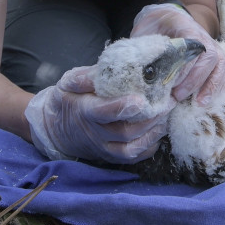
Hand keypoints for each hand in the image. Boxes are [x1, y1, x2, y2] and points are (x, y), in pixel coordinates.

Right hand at [24, 66, 172, 163]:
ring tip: (167, 114)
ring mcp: (104, 148)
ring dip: (153, 132)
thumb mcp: (68, 83)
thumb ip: (83, 77)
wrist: (57, 129)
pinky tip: (160, 130)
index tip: (140, 100)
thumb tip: (104, 67)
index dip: (121, 107)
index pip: (103, 112)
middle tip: (168, 102)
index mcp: (85, 111)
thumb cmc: (68, 100)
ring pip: (132, 147)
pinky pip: (134, 157)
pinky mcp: (112, 156)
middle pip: (125, 131)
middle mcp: (96, 134)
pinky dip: (150, 146)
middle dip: (149, 118)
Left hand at [131, 3, 224, 103]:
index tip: (172, 83)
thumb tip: (138, 71)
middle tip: (178, 96)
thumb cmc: (154, 27)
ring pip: (221, 64)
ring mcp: (211, 46)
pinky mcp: (215, 58)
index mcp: (185, 26)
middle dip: (195, 79)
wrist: (166, 17)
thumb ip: (144, 48)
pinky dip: (218, 87)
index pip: (194, 44)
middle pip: (210, 56)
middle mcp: (203, 36)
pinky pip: (223, 72)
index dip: (186, 65)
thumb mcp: (145, 31)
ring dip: (211, 85)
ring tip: (198, 104)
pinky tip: (207, 101)